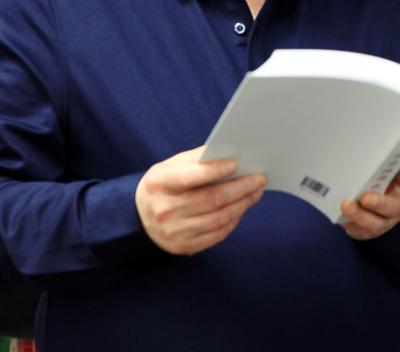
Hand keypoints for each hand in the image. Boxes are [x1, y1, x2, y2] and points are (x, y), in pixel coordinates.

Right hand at [135, 146, 265, 255]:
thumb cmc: (164, 185)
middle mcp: (165, 210)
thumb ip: (198, 158)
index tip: (236, 164)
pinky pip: (217, 235)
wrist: (139, 217)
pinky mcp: (183, 247)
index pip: (190, 177)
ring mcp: (174, 232)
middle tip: (259, 179)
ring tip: (256, 192)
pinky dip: (234, 220)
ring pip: (218, 219)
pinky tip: (242, 208)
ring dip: (243, 204)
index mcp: (159, 184)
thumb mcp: (171, 166)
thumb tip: (229, 153)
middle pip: (211, 200)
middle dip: (240, 188)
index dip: (215, 170)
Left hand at [340, 157, 399, 240]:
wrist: (384, 195)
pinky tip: (338, 214)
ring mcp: (385, 221)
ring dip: (359, 216)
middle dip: (378, 204)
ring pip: (374, 224)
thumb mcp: (395, 165)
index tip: (395, 161)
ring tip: (345, 206)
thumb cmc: (389, 176)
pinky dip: (347, 222)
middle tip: (364, 197)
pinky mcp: (368, 229)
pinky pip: (358, 230)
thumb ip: (391, 157)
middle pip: (393, 208)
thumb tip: (384, 146)